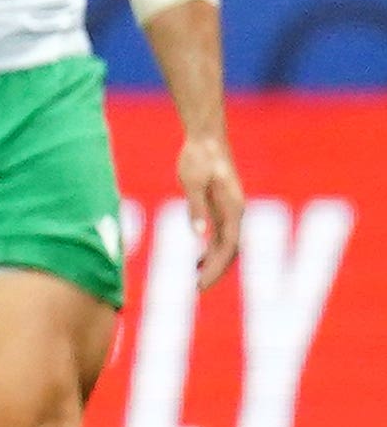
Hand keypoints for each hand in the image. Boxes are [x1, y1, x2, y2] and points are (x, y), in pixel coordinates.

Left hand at [178, 132, 243, 289]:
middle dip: (217, 271)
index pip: (229, 246)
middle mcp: (237, 212)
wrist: (206, 137)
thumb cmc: (198, 157)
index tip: (201, 282)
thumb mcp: (191, 181)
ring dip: (215, 263)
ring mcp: (231, 210)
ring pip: (228, 244)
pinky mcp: (222, 206)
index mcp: (233, 208)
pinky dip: (211, 250)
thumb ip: (196, 207)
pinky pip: (221, 235)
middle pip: (231, 250)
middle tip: (197, 289)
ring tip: (196, 280)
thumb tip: (200, 235)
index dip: (217, 267)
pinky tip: (198, 261)